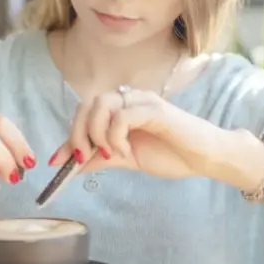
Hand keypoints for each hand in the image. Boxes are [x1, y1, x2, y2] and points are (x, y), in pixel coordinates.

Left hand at [48, 87, 244, 179]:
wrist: (205, 158)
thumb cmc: (171, 154)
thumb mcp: (126, 159)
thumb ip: (99, 158)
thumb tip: (68, 165)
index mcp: (121, 108)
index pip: (84, 112)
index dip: (68, 136)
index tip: (58, 163)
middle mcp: (129, 98)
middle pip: (87, 104)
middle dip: (78, 134)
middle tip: (84, 157)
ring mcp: (142, 101)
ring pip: (101, 104)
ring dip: (96, 132)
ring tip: (109, 153)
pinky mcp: (155, 109)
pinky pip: (123, 115)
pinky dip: (116, 136)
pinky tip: (127, 151)